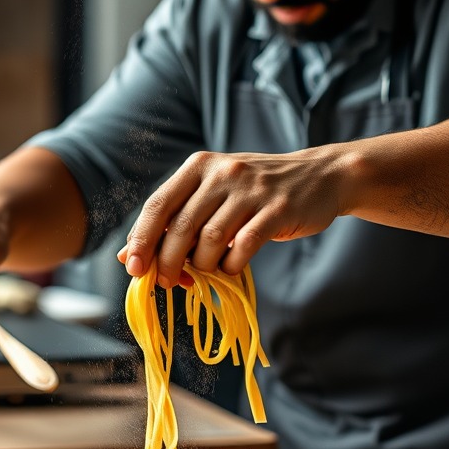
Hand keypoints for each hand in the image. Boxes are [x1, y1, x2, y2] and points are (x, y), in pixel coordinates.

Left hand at [118, 149, 341, 287]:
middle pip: (182, 225)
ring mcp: (252, 189)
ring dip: (203, 264)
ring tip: (207, 271)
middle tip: (168, 282)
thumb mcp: (212, 194)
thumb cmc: (256, 191)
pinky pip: (245, 245)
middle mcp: (223, 172)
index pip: (158, 204)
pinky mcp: (278, 209)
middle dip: (169, 261)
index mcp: (199, 166)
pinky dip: (232, 264)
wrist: (320, 176)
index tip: (133, 268)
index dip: (141, 238)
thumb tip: (127, 255)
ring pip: (211, 238)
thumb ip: (173, 220)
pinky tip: (231, 267)